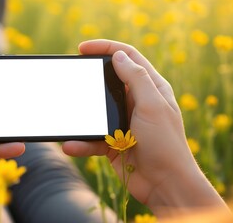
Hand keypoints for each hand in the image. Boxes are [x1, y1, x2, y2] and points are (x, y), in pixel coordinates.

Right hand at [62, 39, 227, 216]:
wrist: (165, 185)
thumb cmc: (165, 144)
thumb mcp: (152, 105)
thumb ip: (136, 78)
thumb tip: (118, 55)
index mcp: (150, 88)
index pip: (127, 57)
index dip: (106, 48)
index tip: (82, 49)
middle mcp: (136, 101)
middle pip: (108, 81)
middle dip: (89, 78)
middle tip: (71, 75)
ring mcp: (123, 122)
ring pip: (96, 110)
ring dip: (82, 115)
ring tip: (67, 116)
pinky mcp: (113, 142)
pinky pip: (92, 137)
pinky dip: (81, 142)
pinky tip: (71, 145)